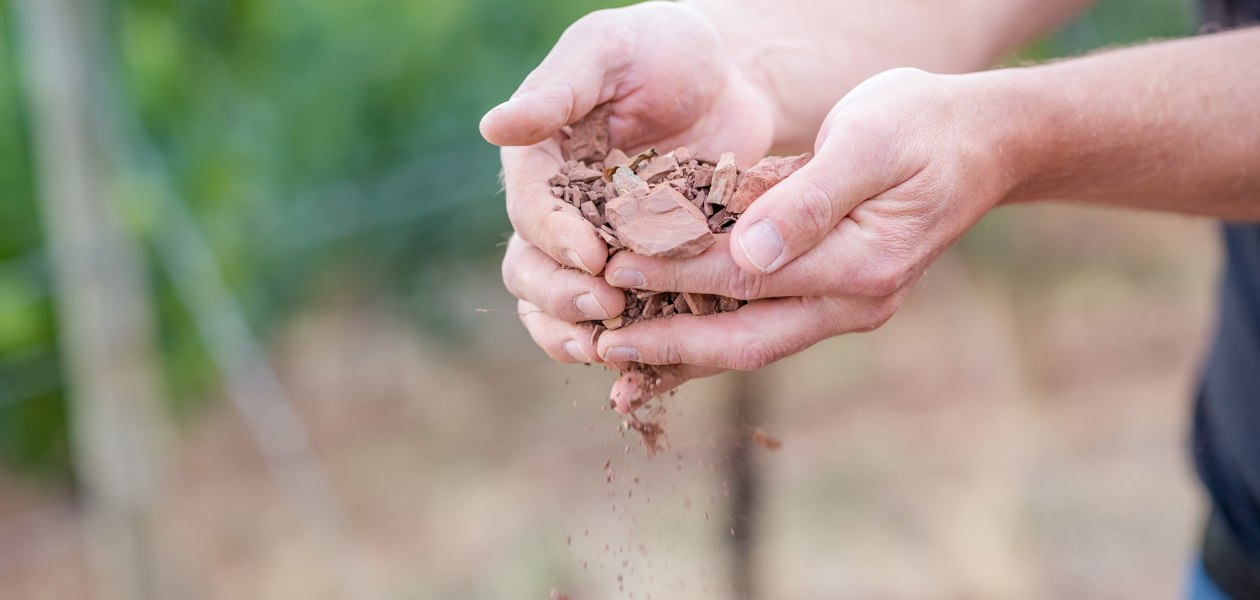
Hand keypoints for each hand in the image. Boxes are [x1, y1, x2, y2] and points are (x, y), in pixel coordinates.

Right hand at [482, 3, 776, 372]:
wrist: (729, 79)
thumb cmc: (663, 49)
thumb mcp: (609, 52)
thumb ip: (558, 90)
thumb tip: (491, 127)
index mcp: (538, 163)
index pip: (530, 213)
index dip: (556, 240)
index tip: (594, 256)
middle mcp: (556, 212)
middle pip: (531, 272)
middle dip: (560, 298)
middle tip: (607, 308)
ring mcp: (593, 247)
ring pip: (558, 307)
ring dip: (573, 333)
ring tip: (609, 349)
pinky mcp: (638, 271)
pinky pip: (615, 317)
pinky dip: (622, 341)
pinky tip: (643, 357)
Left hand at [597, 68, 1019, 406]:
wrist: (980, 142)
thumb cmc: (921, 125)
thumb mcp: (869, 141)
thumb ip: (808, 199)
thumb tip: (747, 254)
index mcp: (863, 265)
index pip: (747, 277)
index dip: (675, 274)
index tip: (613, 268)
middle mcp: (856, 302)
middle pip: (745, 337)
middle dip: (669, 343)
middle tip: (600, 344)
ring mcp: (848, 308)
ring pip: (751, 343)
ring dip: (685, 353)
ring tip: (618, 358)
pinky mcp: (835, 299)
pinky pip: (764, 325)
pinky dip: (712, 331)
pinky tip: (665, 337)